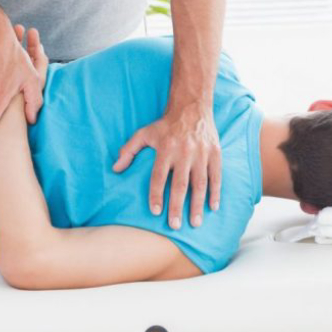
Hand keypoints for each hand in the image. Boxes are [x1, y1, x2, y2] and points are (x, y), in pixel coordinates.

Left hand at [113, 103, 221, 229]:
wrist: (192, 106)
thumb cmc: (166, 124)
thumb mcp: (144, 133)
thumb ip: (129, 150)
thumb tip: (115, 169)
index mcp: (166, 148)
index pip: (159, 176)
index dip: (156, 194)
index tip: (155, 211)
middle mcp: (184, 152)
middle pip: (180, 184)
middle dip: (177, 206)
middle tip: (174, 225)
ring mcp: (201, 153)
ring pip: (200, 183)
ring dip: (197, 205)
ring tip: (194, 223)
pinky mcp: (215, 153)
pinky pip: (216, 176)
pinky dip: (215, 192)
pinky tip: (212, 207)